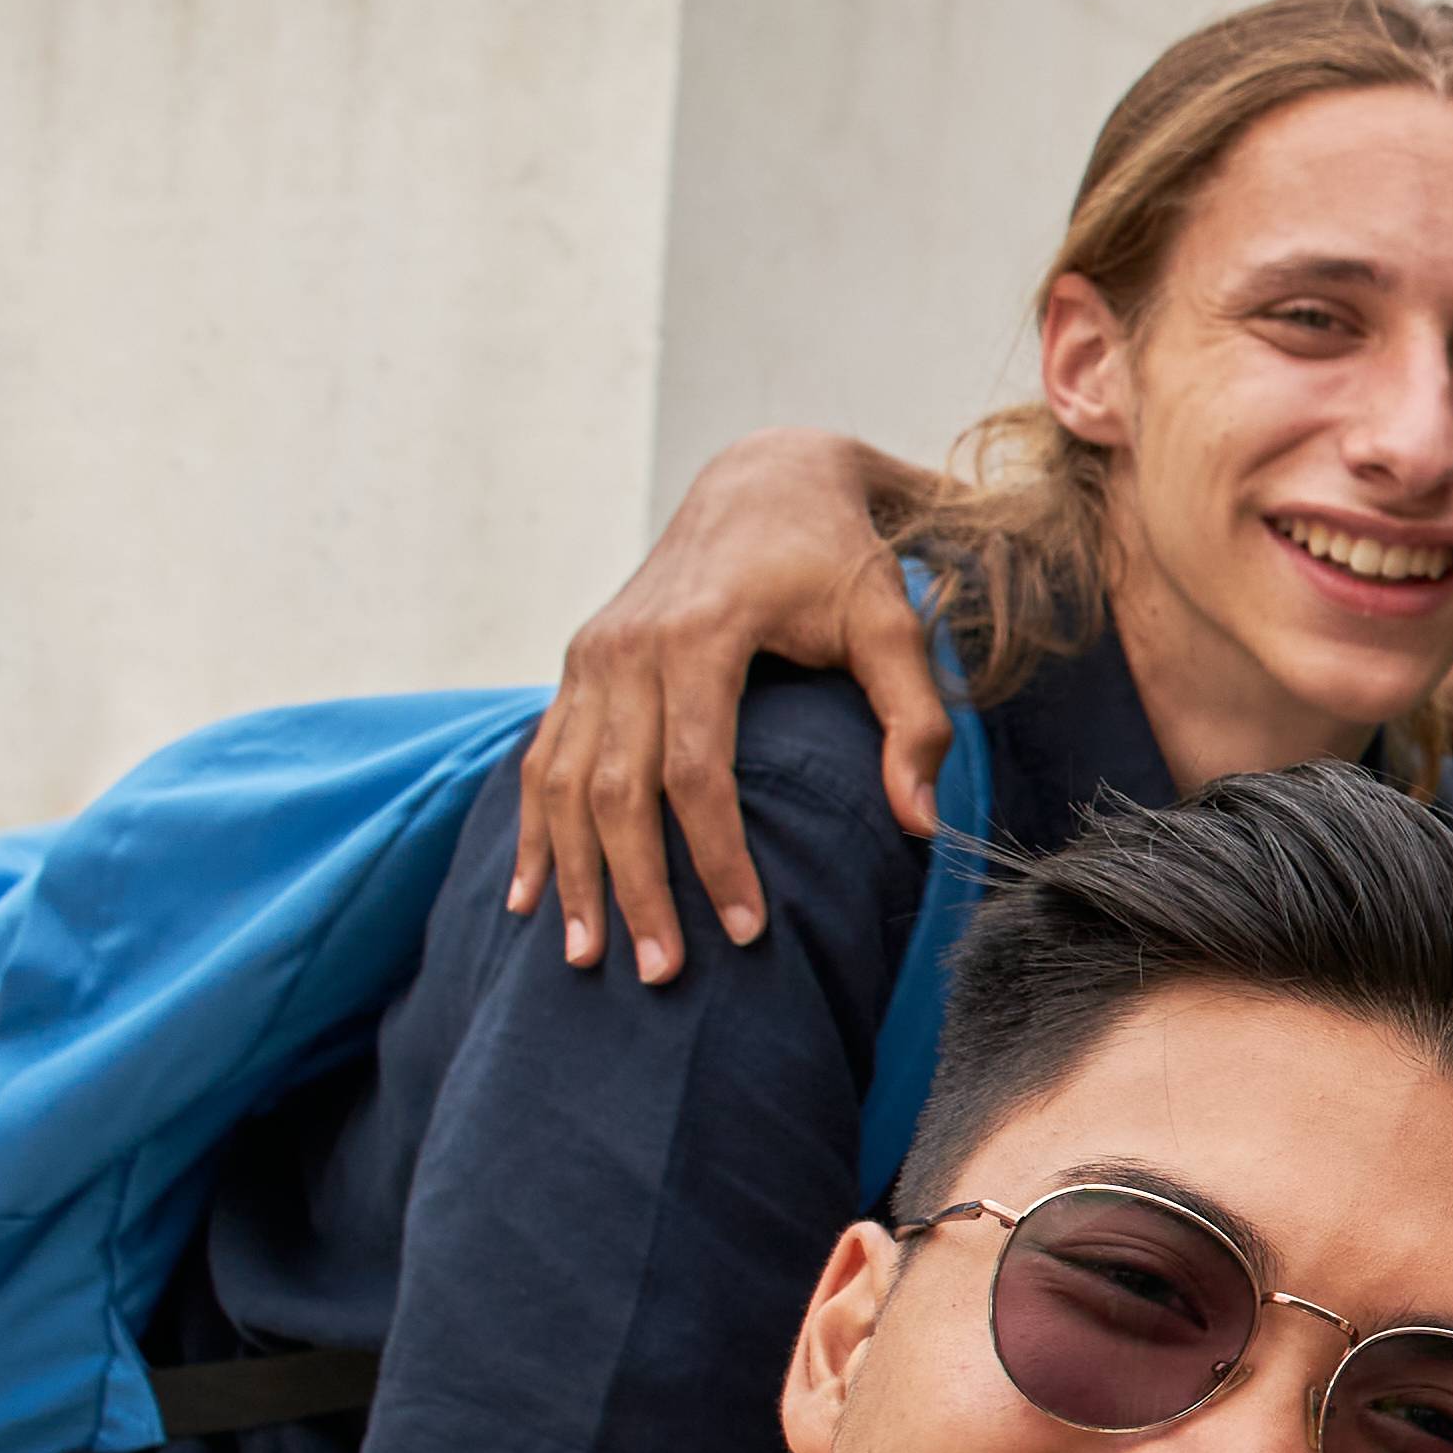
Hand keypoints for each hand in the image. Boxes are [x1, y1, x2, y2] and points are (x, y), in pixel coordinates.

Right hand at [508, 428, 947, 978]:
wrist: (764, 478)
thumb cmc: (840, 558)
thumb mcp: (892, 622)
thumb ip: (915, 720)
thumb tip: (923, 827)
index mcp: (701, 634)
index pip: (696, 771)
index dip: (716, 858)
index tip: (747, 931)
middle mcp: (628, 646)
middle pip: (616, 790)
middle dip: (635, 888)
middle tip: (656, 975)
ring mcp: (592, 654)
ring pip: (562, 781)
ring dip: (570, 874)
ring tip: (581, 957)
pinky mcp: (579, 665)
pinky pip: (542, 758)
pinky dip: (534, 828)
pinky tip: (529, 895)